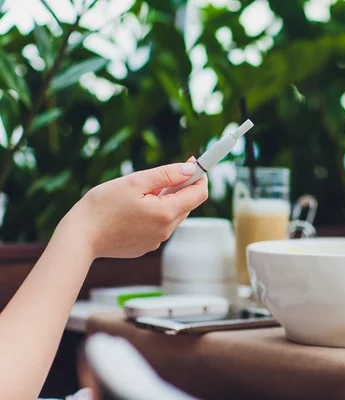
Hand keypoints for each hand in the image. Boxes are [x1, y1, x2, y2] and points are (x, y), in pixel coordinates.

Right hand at [58, 162, 207, 258]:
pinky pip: (159, 226)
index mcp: (167, 213)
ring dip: (166, 200)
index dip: (200, 176)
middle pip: (187, 204)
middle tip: (166, 173)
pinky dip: (154, 214)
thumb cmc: (102, 206)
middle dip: (181, 187)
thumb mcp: (135, 182)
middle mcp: (166, 231)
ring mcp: (156, 241)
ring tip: (142, 192)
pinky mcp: (145, 246)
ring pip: (172, 215)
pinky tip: (133, 209)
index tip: (196, 163)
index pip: (199, 194)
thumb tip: (190, 169)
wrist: (79, 237)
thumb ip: (166, 175)